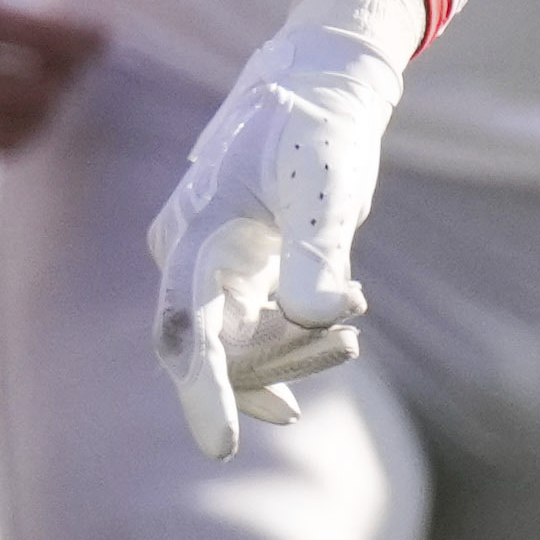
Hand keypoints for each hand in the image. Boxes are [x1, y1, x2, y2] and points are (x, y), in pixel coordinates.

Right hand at [148, 0, 426, 459]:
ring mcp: (204, 267)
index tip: (223, 447)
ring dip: (293, 352)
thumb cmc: (319, 132)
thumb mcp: (326, 183)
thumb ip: (318, 249)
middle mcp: (187, 255)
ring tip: (352, 332)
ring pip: (236, 344)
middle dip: (276, 363)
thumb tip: (314, 316)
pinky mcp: (232, 273)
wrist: (316, 92)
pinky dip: (289, 346)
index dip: (202, 391)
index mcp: (197, 231)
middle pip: (214, 347)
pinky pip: (247, 333)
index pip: (188, 329)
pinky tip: (327, 355)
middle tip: (350, 343)